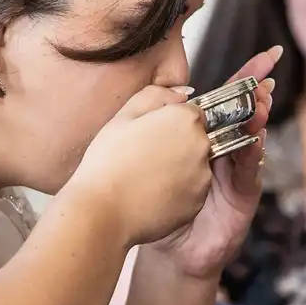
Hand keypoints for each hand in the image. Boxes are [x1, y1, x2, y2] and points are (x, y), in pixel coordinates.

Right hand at [66, 85, 212, 247]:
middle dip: (176, 143)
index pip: (189, 113)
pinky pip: (190, 191)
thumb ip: (156, 95)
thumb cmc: (108, 162)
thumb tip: (181, 93)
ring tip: (145, 177)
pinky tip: (150, 194)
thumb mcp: (123, 115)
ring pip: (194, 165)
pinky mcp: (198, 202)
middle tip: (144, 155)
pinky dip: (176, 191)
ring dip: (178, 168)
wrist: (104, 211)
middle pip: (195, 139)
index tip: (148, 134)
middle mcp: (202, 147)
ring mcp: (202, 177)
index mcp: (185, 120)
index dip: (167, 122)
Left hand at [144, 48, 280, 280]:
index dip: (247, 78)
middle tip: (264, 80)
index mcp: (207, 137)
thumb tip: (181, 93)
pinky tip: (254, 143)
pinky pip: (249, 175)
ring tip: (260, 106)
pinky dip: (252, 158)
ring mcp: (237, 174)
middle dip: (259, 97)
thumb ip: (162, 123)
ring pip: (252, 142)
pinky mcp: (243, 198)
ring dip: (258, 123)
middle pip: (247, 117)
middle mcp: (227, 151)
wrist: (168, 250)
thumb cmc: (160, 203)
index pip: (228, 101)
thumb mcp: (157, 158)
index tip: (267, 55)